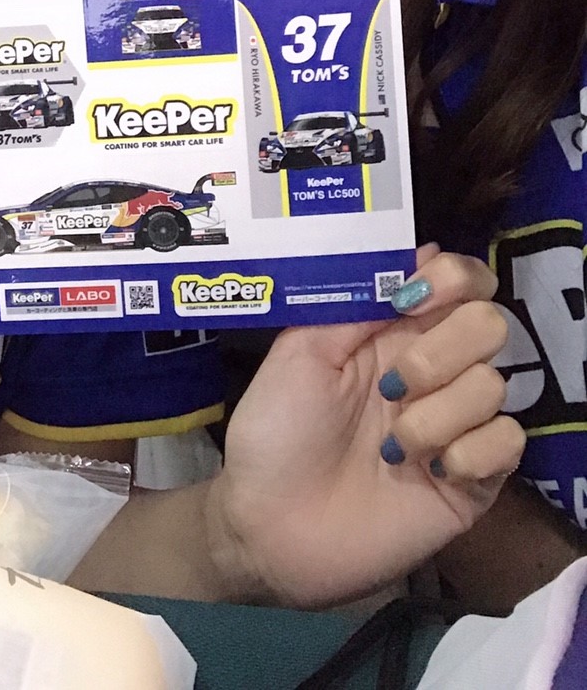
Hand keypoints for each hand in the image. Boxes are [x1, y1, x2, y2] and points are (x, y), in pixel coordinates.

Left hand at [208, 246, 522, 607]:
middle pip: (489, 323)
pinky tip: (429, 473)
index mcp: (391, 332)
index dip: (452, 278)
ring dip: (438, 414)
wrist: (269, 527)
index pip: (457, 282)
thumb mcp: (300, 352)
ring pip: (494, 384)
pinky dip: (470, 454)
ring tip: (393, 447)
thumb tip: (415, 250)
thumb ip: (356, 303)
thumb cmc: (274, 433)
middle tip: (394, 386)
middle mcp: (431, 371)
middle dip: (443, 350)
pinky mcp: (473, 480)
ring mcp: (454, 424)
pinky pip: (508, 442)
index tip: (415, 298)